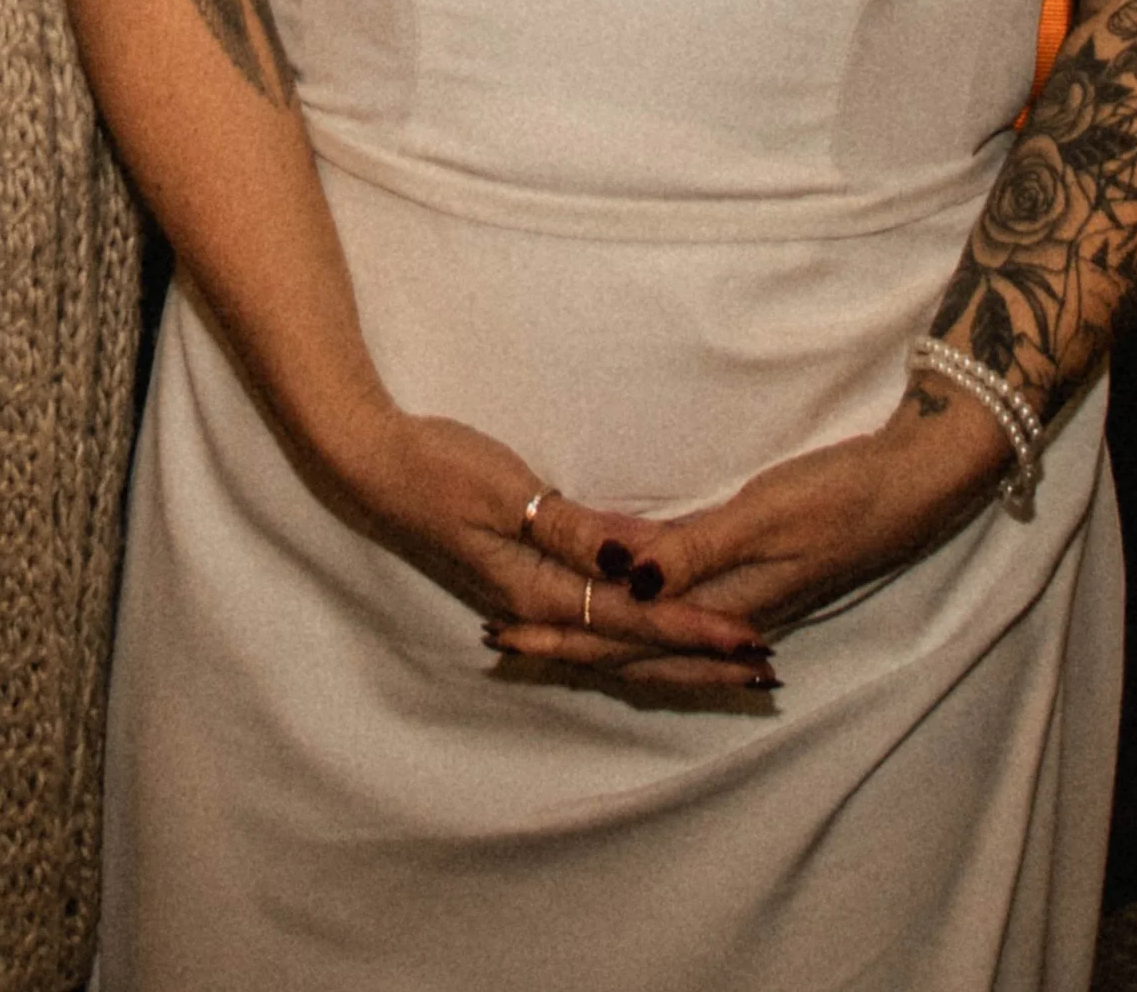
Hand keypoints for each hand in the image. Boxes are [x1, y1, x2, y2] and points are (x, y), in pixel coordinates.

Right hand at [320, 406, 775, 694]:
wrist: (371, 464)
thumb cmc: (437, 467)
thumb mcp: (509, 493)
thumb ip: (577, 531)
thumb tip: (642, 566)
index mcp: (540, 593)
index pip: (638, 620)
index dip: (699, 630)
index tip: (754, 641)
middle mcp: (539, 608)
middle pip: (636, 647)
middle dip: (702, 659)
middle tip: (765, 671)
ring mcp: (528, 598)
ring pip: (617, 641)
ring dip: (675, 654)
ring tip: (727, 662)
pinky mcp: (522, 580)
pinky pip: (594, 621)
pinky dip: (635, 634)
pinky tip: (651, 631)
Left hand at [497, 396, 1013, 696]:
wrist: (913, 484)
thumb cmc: (842, 495)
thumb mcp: (766, 516)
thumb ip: (697, 551)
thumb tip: (625, 584)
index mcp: (725, 606)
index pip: (628, 635)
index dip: (567, 635)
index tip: (507, 636)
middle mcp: (729, 613)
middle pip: (634, 644)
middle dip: (571, 647)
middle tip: (503, 644)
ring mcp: (744, 597)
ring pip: (655, 632)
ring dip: (602, 636)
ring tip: (546, 634)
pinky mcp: (756, 572)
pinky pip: (681, 608)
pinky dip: (644, 614)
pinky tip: (628, 599)